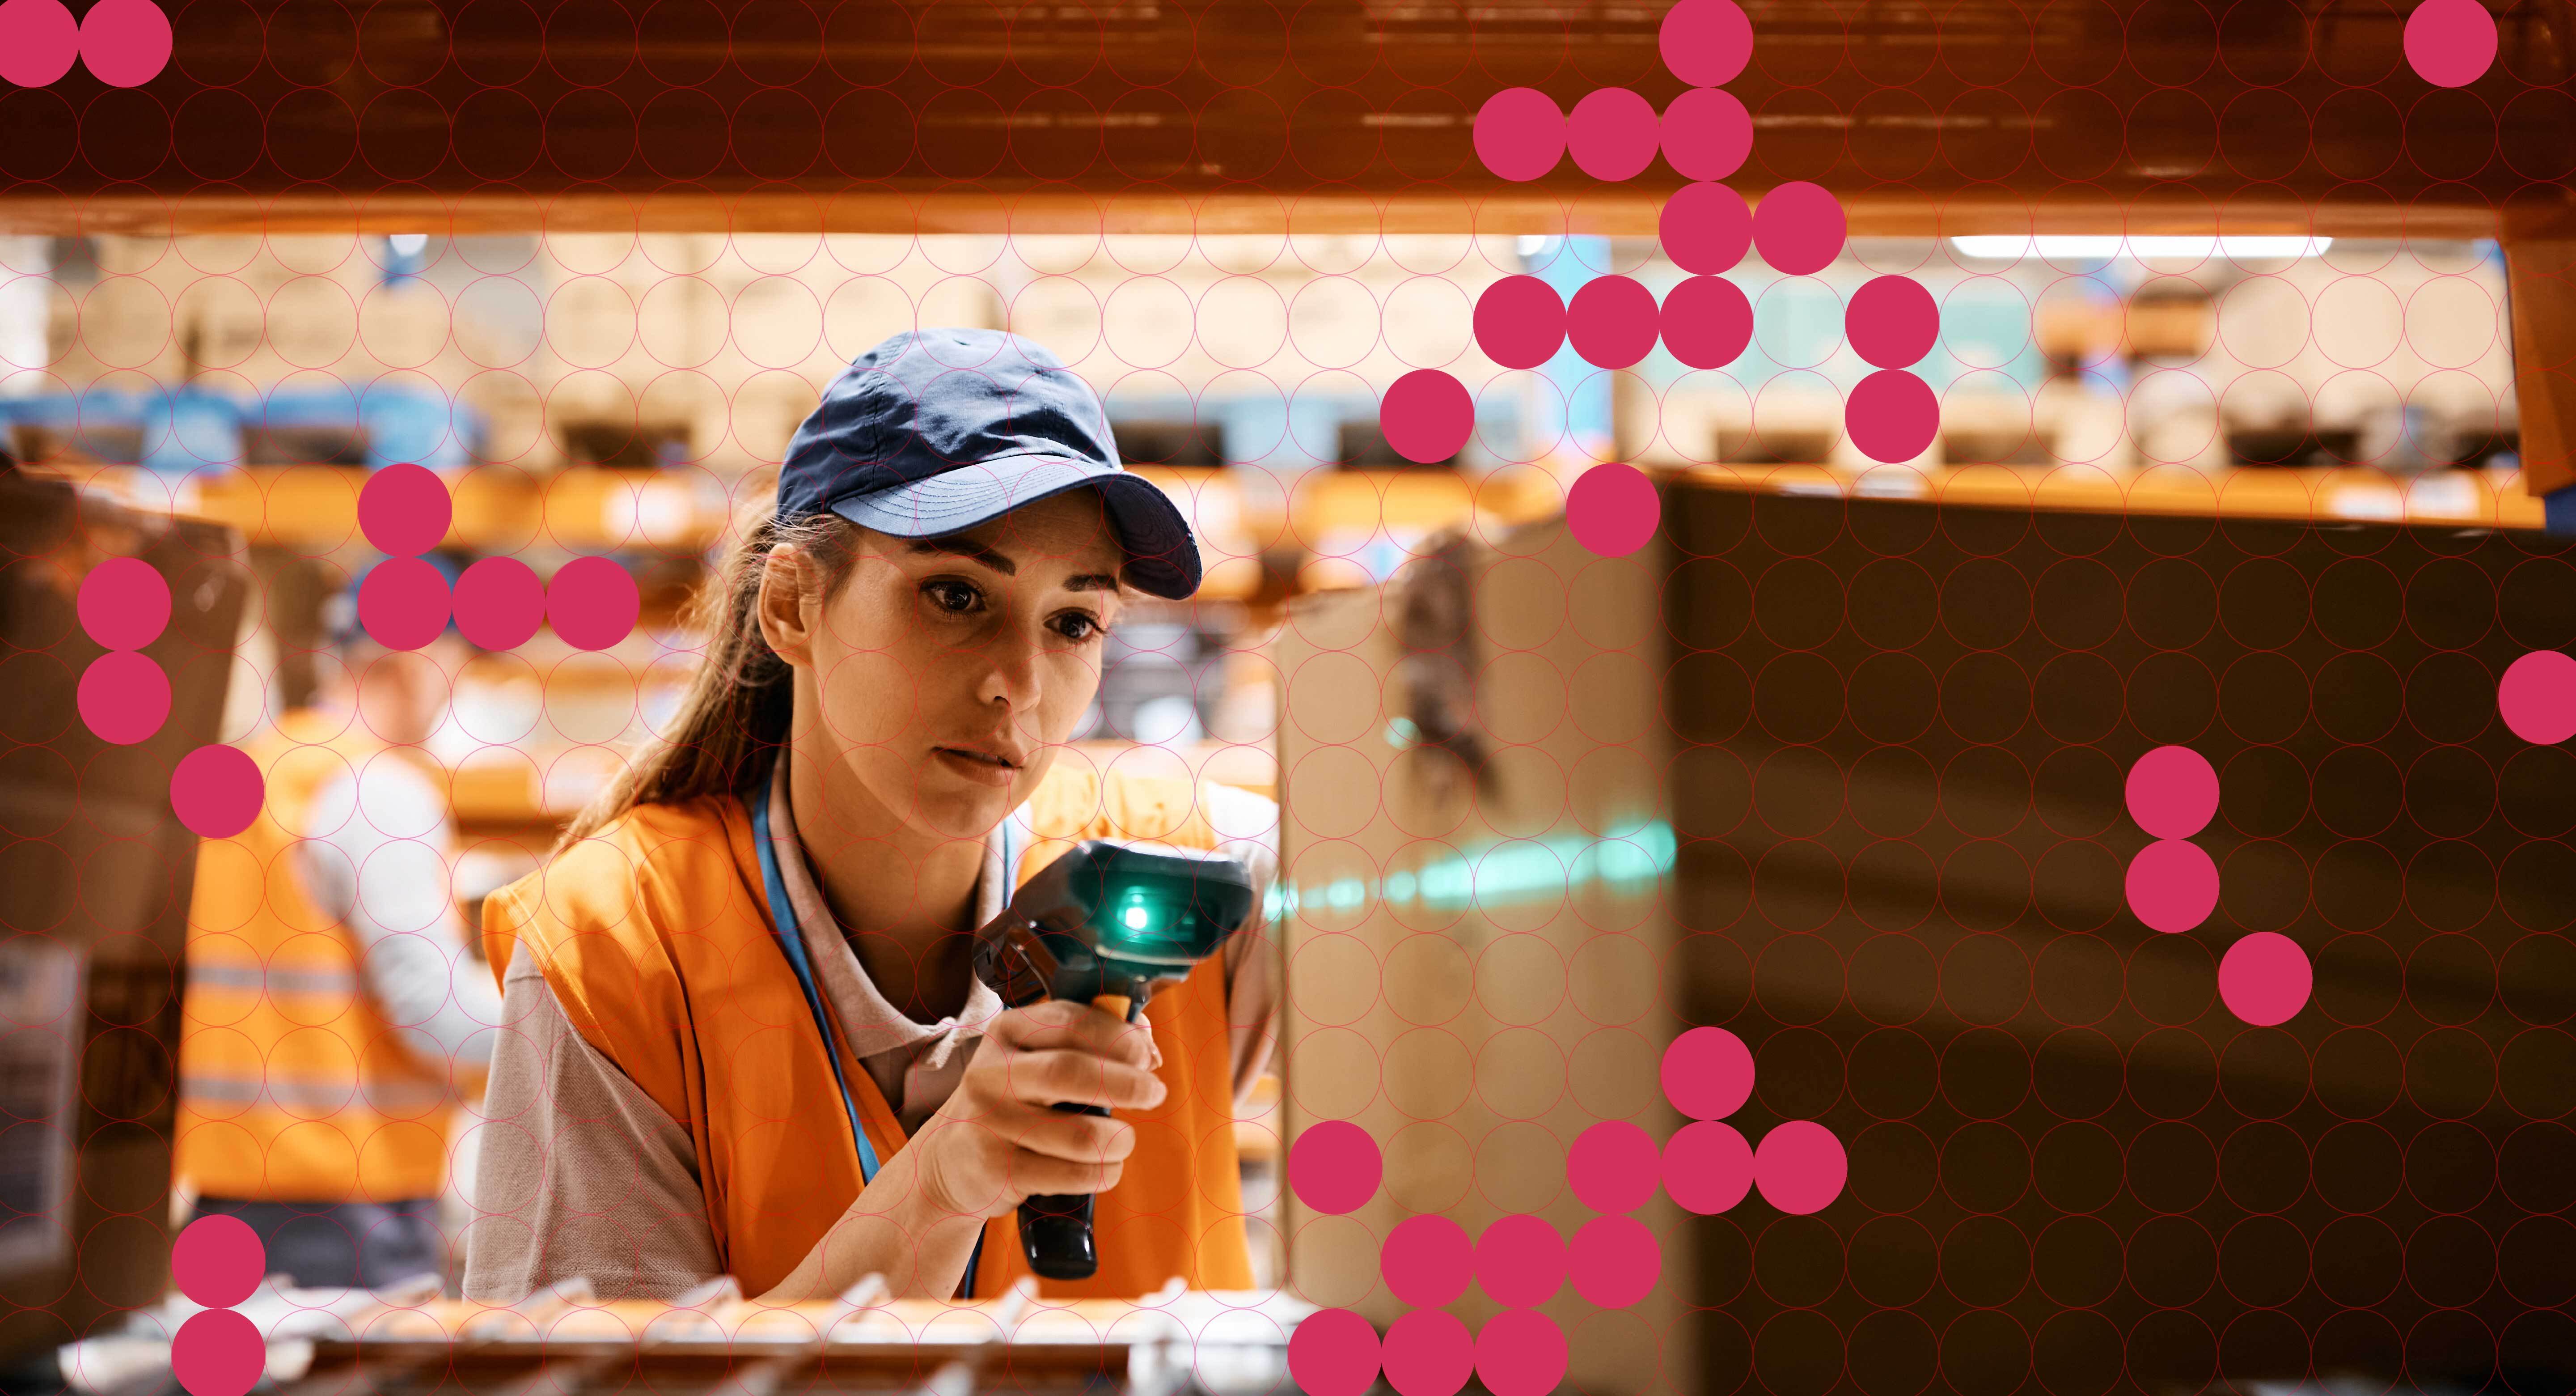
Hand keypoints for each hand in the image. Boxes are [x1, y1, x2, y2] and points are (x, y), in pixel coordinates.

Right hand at [905, 999, 1166, 1220]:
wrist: (950, 1160)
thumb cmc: (1016, 1100)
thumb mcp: (1039, 1058)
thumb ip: (1092, 1044)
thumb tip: (1149, 1051)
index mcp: (1007, 1031)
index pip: (1071, 1021)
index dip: (1120, 1037)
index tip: (1147, 1056)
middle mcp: (991, 1073)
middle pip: (1071, 1072)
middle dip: (1128, 1084)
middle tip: (1154, 1094)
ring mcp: (990, 1123)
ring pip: (1080, 1136)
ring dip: (1119, 1140)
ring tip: (1123, 1140)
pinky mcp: (996, 1169)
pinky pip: (1071, 1176)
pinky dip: (1102, 1173)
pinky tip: (1103, 1167)